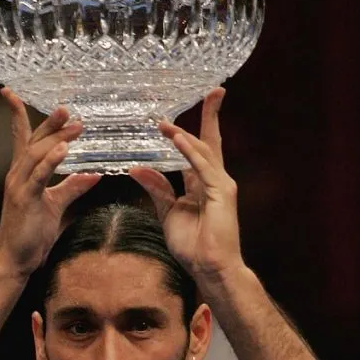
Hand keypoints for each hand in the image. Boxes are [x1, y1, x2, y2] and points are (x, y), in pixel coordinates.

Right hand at [0, 89, 100, 275]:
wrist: (15, 261)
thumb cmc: (31, 234)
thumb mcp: (55, 206)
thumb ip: (72, 187)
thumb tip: (93, 174)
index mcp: (22, 174)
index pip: (21, 138)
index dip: (16, 114)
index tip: (10, 93)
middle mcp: (16, 175)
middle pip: (33, 141)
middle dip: (49, 123)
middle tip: (67, 107)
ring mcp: (18, 186)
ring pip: (36, 154)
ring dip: (56, 137)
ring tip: (75, 125)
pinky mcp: (24, 200)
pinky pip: (38, 176)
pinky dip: (51, 161)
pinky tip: (64, 150)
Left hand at [129, 88, 242, 281]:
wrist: (209, 268)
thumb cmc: (193, 246)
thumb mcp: (168, 212)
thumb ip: (157, 189)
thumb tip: (137, 168)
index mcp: (203, 184)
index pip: (200, 149)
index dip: (194, 128)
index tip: (189, 108)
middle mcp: (215, 180)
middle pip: (211, 141)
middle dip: (211, 115)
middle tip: (211, 91)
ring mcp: (221, 185)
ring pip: (204, 151)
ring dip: (185, 134)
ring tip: (165, 122)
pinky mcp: (222, 193)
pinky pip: (204, 167)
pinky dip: (190, 152)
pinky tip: (177, 140)